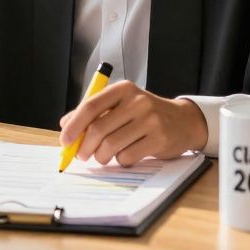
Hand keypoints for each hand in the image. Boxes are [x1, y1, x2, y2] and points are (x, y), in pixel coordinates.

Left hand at [58, 80, 207, 166]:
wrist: (184, 121)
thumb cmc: (145, 114)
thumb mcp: (122, 106)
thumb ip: (94, 112)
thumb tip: (65, 124)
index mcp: (123, 89)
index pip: (90, 106)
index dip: (74, 125)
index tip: (65, 140)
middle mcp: (137, 101)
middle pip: (98, 129)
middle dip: (85, 147)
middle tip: (82, 155)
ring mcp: (150, 120)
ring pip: (111, 145)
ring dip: (101, 156)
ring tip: (103, 157)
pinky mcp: (159, 139)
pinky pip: (127, 156)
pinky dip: (120, 160)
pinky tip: (125, 156)